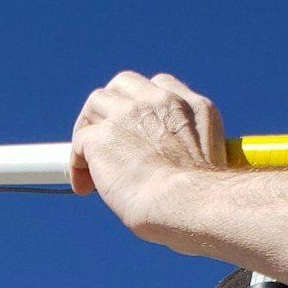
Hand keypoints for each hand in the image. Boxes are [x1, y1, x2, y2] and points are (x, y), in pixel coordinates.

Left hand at [69, 70, 226, 243]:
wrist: (188, 202)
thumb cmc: (201, 198)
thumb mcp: (211, 160)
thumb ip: (187, 148)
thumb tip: (167, 168)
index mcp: (193, 106)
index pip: (160, 85)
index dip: (142, 105)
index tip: (136, 129)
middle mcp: (161, 102)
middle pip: (123, 84)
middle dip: (110, 107)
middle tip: (106, 138)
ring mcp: (129, 115)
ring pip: (96, 103)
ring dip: (88, 129)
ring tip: (89, 162)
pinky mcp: (103, 136)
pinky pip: (79, 140)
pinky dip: (77, 163)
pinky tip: (85, 186)